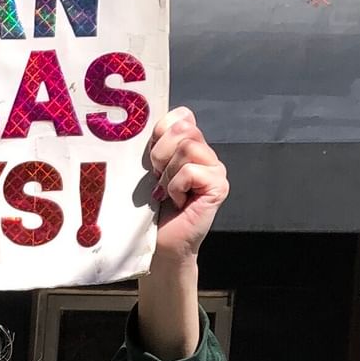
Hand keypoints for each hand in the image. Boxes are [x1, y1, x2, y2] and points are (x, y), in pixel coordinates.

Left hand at [137, 108, 227, 360]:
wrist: (158, 245)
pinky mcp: (219, 186)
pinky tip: (177, 202)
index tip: (151, 157)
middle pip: (183, 129)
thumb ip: (153, 144)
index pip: (181, 115)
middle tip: (157, 178)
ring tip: (166, 192)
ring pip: (187, 149)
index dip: (161, 131)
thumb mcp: (146, 170)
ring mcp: (216, 170)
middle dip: (160, 154)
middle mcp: (206, 154)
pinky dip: (175, 187)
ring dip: (167, 174)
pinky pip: (191, 171)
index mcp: (190, 145)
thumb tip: (140, 120)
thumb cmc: (149, 208)